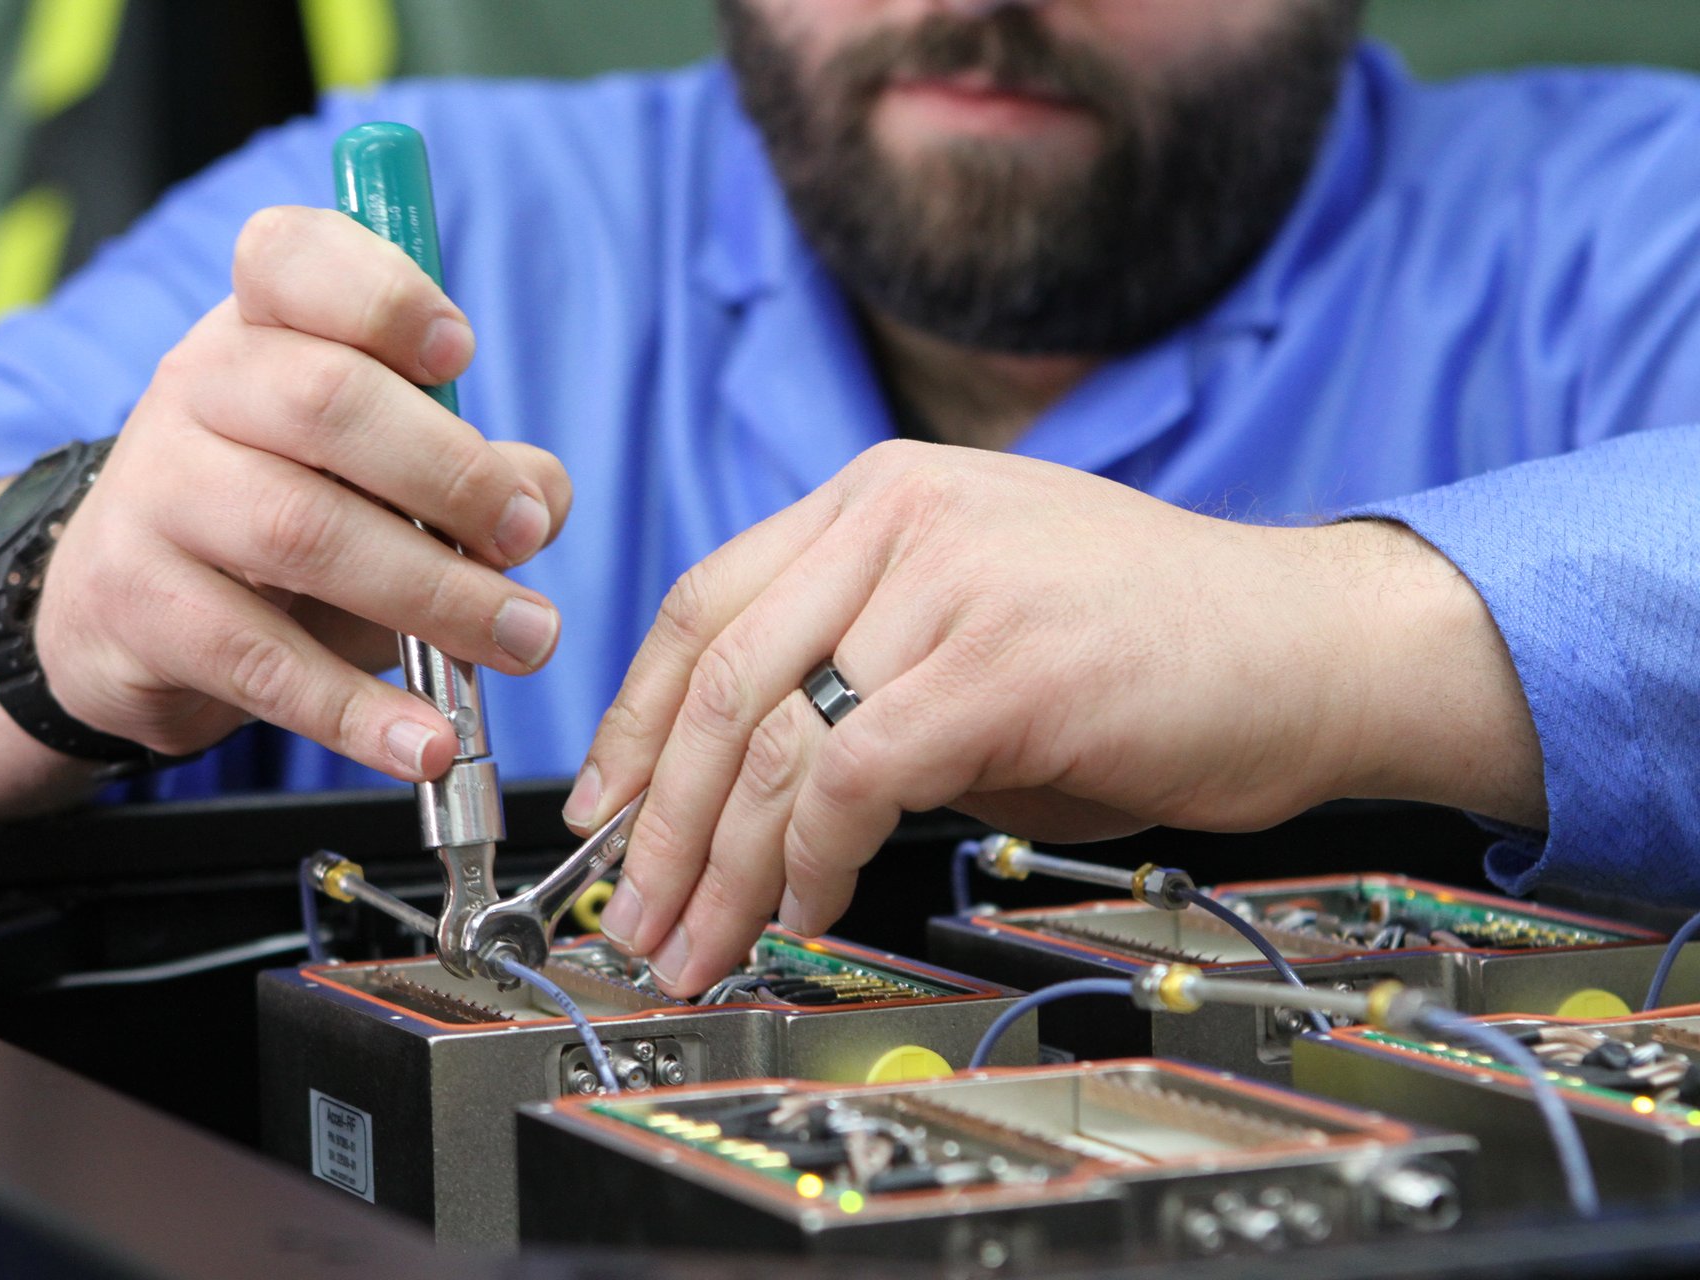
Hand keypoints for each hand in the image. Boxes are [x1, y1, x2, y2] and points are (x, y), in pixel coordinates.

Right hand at [32, 206, 570, 775]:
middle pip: (326, 402)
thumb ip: (473, 470)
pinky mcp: (138, 606)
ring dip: (433, 594)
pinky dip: (356, 710)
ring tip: (519, 641)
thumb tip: (540, 495)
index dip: (383, 296)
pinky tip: (428, 741)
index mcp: (259, 326)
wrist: (119, 615)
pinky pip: (259, 659)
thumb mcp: (379, 476)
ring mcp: (156, 493)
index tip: (461, 355)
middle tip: (523, 538)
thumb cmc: (281, 522)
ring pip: (301, 530)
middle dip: (450, 473)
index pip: (292, 257)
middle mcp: (197, 388)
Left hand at [567, 440, 1542, 995]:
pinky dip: (813, 860)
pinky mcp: (1005, 662)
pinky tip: (809, 911)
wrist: (1318, 648)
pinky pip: (856, 774)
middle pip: (722, 678)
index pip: (705, 604)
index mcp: (880, 495)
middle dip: (659, 820)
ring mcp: (952, 580)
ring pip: (777, 736)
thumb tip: (748, 798)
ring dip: (721, 865)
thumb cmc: (1153, 656)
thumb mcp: (975, 631)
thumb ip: (864, 675)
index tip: (604, 811)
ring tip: (703, 946)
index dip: (637, 721)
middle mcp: (900, 514)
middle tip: (638, 916)